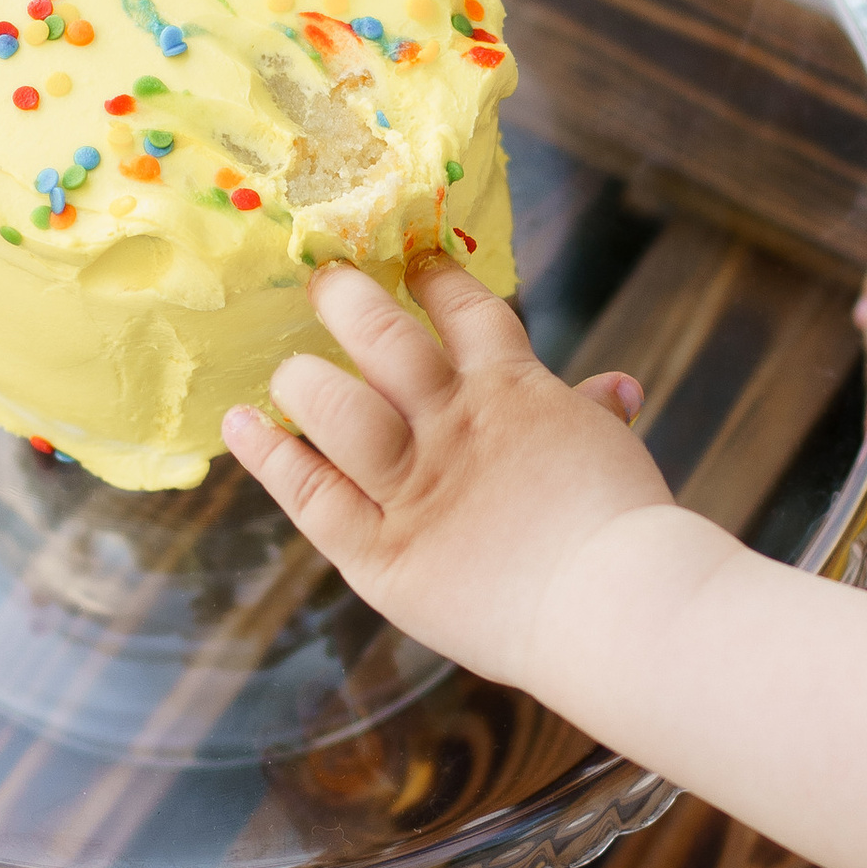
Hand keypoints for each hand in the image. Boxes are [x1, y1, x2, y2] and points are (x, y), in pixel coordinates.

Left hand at [222, 259, 672, 697]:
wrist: (618, 606)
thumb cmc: (627, 534)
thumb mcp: (611, 453)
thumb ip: (595, 415)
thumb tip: (618, 386)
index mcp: (516, 393)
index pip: (468, 312)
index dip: (437, 280)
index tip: (414, 261)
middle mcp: (453, 425)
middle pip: (383, 338)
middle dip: (349, 300)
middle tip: (324, 281)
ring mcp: (413, 485)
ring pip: (335, 407)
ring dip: (303, 379)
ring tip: (285, 368)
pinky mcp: (383, 552)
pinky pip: (311, 494)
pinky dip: (269, 456)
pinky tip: (239, 425)